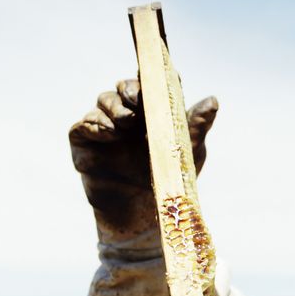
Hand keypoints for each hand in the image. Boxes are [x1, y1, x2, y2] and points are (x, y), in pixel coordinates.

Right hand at [71, 77, 218, 295]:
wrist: (147, 222)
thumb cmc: (171, 185)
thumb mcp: (188, 155)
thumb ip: (196, 127)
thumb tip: (213, 100)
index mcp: (153, 113)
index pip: (150, 84)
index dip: (153, 74)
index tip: (157, 73)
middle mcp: (128, 117)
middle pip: (123, 88)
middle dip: (129, 89)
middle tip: (138, 101)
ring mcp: (105, 131)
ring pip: (102, 102)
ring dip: (112, 106)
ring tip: (125, 122)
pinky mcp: (85, 148)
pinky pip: (81, 126)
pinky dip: (92, 124)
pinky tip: (107, 133)